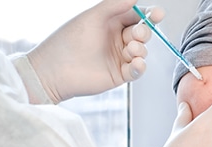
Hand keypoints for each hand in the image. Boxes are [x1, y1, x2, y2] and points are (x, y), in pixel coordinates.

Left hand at [27, 0, 156, 102]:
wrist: (54, 71)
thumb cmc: (68, 41)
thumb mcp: (92, 17)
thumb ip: (114, 5)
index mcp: (110, 22)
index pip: (136, 16)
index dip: (148, 15)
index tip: (157, 14)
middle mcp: (116, 39)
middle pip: (142, 33)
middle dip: (144, 32)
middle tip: (136, 34)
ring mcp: (119, 57)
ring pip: (142, 51)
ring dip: (140, 49)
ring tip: (130, 50)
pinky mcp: (119, 74)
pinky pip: (137, 70)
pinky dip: (140, 66)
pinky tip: (135, 63)